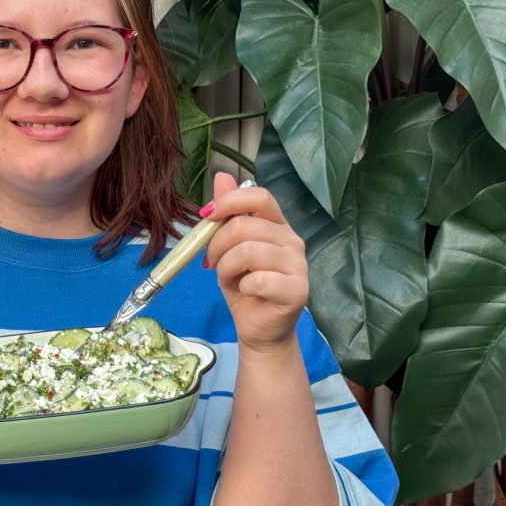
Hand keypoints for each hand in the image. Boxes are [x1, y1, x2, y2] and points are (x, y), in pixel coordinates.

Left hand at [203, 172, 308, 351]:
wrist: (260, 329)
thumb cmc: (245, 286)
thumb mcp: (228, 248)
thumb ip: (228, 215)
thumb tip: (222, 176)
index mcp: (277, 225)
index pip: (259, 197)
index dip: (229, 202)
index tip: (206, 217)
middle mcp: (292, 240)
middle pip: (245, 226)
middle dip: (216, 244)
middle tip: (211, 262)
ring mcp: (299, 265)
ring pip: (248, 252)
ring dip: (226, 268)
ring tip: (227, 278)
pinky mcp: (298, 290)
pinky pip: (258, 280)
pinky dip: (242, 287)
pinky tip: (246, 292)